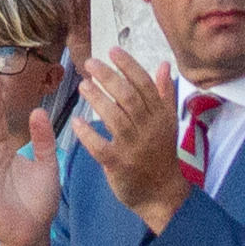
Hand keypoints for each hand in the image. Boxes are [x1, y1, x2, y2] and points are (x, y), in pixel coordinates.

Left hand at [72, 49, 191, 230]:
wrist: (163, 195)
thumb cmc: (161, 155)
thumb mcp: (168, 123)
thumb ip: (164, 94)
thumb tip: (164, 64)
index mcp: (161, 116)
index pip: (145, 85)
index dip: (129, 66)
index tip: (113, 51)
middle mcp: (149, 129)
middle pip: (128, 97)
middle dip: (108, 77)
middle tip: (90, 63)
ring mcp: (134, 147)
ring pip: (115, 118)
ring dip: (97, 99)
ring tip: (82, 85)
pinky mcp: (119, 165)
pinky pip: (101, 146)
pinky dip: (87, 134)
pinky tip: (76, 122)